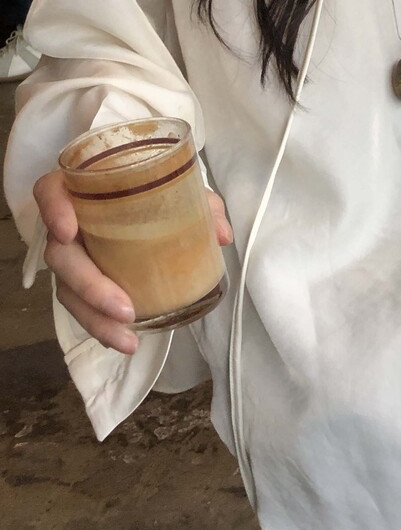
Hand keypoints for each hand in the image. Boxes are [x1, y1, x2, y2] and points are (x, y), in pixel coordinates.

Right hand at [33, 169, 233, 356]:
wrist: (144, 198)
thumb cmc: (153, 188)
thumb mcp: (180, 188)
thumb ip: (201, 204)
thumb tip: (221, 235)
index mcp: (81, 189)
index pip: (50, 191)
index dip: (52, 210)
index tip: (69, 232)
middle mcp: (68, 222)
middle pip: (60, 255)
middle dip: (89, 286)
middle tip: (124, 309)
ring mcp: (72, 254)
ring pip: (67, 289)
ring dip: (95, 318)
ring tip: (127, 340)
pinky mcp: (81, 280)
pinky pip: (82, 305)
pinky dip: (101, 325)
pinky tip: (125, 340)